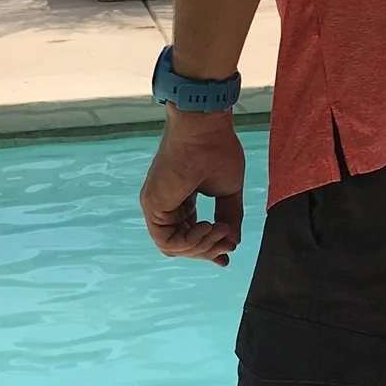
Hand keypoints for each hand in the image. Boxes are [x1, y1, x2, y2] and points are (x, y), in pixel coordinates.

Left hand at [139, 111, 244, 264]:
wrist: (206, 128)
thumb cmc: (217, 150)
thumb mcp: (228, 192)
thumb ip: (229, 217)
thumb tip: (232, 243)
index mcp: (180, 199)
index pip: (188, 234)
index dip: (206, 249)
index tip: (226, 258)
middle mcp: (165, 204)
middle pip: (181, 245)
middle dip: (206, 251)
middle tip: (227, 245)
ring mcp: (156, 205)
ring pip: (173, 248)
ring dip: (201, 247)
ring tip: (221, 231)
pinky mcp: (153, 205)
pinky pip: (167, 241)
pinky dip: (191, 242)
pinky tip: (209, 227)